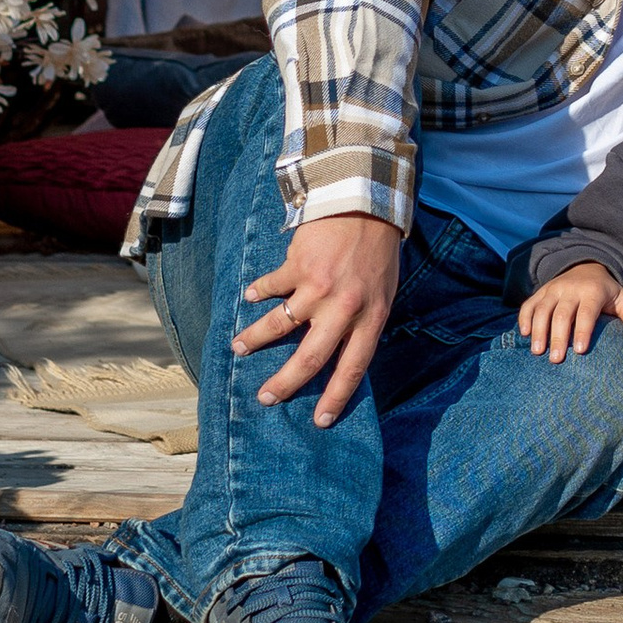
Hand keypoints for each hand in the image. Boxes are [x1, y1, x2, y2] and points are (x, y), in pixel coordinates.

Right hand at [238, 214, 402, 426]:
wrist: (367, 201)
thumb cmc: (377, 250)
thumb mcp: (383, 290)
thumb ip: (362, 319)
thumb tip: (339, 351)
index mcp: (371, 317)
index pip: (353, 367)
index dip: (336, 396)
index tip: (321, 421)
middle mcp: (344, 308)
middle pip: (311, 357)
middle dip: (285, 383)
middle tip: (266, 399)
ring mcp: (318, 287)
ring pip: (280, 325)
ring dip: (256, 339)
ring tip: (238, 348)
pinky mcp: (298, 266)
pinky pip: (271, 286)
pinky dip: (258, 293)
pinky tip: (249, 298)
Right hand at [517, 261, 622, 364]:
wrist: (586, 266)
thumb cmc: (606, 293)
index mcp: (593, 291)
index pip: (587, 312)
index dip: (582, 330)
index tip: (579, 351)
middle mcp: (571, 288)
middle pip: (562, 314)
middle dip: (558, 337)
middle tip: (556, 360)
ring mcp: (553, 289)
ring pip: (542, 309)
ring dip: (538, 330)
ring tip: (537, 352)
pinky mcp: (541, 291)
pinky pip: (529, 304)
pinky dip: (524, 318)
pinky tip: (524, 335)